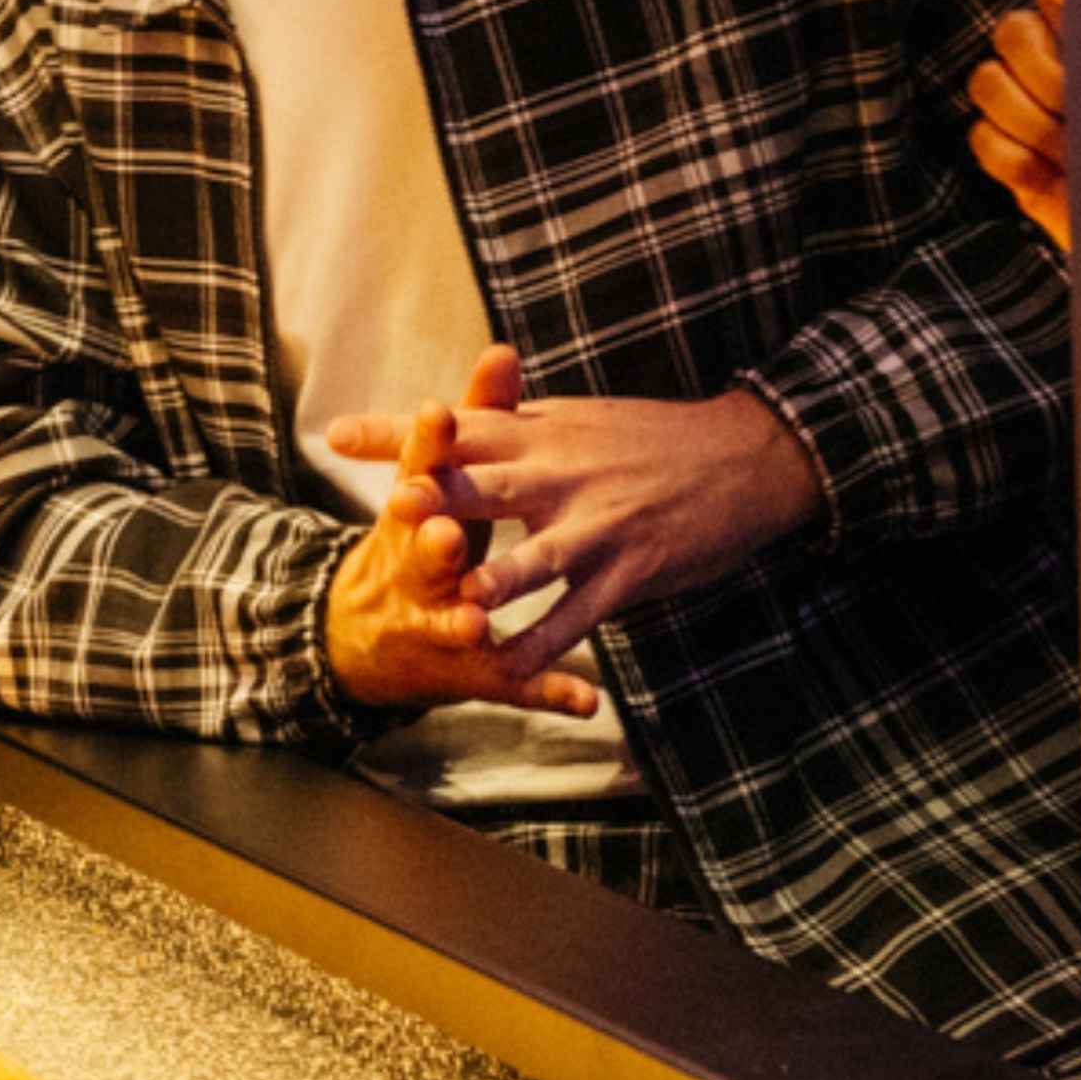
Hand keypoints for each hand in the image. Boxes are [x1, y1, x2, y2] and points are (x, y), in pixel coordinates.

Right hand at [315, 354, 581, 713]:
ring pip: (447, 621)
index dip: (427, 443)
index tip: (437, 409)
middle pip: (422, 549)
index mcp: (415, 512)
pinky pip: (510, 681)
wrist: (361, 634)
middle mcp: (412, 567)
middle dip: (433, 541)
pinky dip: (547, 688)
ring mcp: (433, 621)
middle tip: (445, 533)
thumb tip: (504, 349)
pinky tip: (587, 700)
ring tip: (475, 622)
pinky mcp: (468, 672)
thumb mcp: (444, 475)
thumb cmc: (421, 536)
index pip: (419, 469)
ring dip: (462, 619)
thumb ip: (479, 416)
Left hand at [348, 372, 828, 644]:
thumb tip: (444, 414)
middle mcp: (562, 475)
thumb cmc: (647, 439)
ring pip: (539, 558)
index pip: (459, 427)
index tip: (336, 435)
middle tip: (395, 509)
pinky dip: (545, 644)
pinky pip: (580, 614)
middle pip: (492, 486)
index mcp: (541, 433)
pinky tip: (511, 666)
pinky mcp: (628, 571)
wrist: (744, 457)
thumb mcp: (572, 418)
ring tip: (462, 605)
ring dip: (501, 581)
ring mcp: (596, 526)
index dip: (399, 430)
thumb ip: (508, 423)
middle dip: (443, 497)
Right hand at [968, 0, 1074, 255]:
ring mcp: (1029, 117)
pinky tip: (1049, 176)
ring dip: (1028, 118)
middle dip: (1044, 72)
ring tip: (1070, 152)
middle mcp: (1057, 71)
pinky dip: (1012, 159)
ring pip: (987, 81)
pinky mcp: (1012, 165)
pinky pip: (980, 140)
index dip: (1062, 14)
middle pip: (1011, 32)